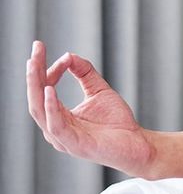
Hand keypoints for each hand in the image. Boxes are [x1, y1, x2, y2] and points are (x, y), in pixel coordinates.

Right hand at [26, 40, 156, 176]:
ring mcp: (62, 138)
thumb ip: (85, 73)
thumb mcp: (99, 90)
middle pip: (36, 97)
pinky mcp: (74, 145)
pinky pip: (56, 125)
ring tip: (34, 64)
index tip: (46, 49)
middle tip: (34, 50)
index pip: (42, 90)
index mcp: (58, 116)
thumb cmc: (117, 122)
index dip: (44, 69)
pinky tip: (50, 90)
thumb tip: (68, 55)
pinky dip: (51, 107)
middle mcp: (55, 127)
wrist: (137, 144)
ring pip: (40, 110)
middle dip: (34, 73)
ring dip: (36, 86)